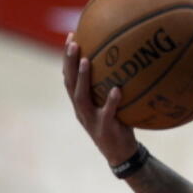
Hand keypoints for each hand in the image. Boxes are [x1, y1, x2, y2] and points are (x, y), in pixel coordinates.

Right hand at [62, 33, 138, 165]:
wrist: (121, 155)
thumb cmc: (118, 125)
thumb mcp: (111, 104)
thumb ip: (111, 86)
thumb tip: (125, 62)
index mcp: (80, 102)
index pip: (69, 77)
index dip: (68, 58)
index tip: (71, 37)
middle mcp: (81, 109)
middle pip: (69, 83)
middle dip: (69, 62)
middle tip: (73, 42)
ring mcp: (91, 120)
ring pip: (82, 97)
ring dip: (82, 78)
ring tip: (86, 60)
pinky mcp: (104, 129)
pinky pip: (107, 113)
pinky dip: (111, 101)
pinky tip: (117, 89)